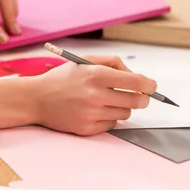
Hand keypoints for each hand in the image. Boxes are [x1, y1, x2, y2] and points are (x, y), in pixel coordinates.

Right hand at [5, 55, 156, 135]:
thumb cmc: (63, 78)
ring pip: (125, 114)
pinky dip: (109, 118)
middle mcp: (95, 95)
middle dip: (142, 98)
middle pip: (136, 101)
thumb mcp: (86, 61)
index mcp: (96, 75)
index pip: (136, 82)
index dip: (149, 85)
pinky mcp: (87, 129)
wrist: (37, 99)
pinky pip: (112, 125)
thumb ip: (113, 63)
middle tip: (139, 96)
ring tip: (108, 100)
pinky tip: (97, 111)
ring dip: (123, 107)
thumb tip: (136, 76)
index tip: (152, 86)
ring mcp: (91, 114)